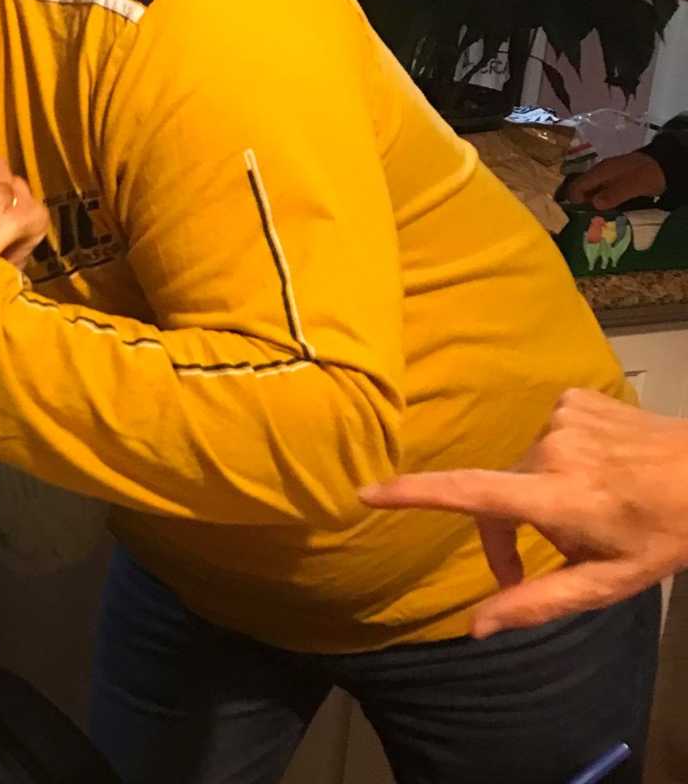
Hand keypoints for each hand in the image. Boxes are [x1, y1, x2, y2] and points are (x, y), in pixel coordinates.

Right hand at [361, 389, 687, 635]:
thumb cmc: (666, 535)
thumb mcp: (611, 582)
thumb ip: (538, 603)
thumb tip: (475, 628)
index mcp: (558, 497)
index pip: (473, 495)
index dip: (416, 495)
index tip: (368, 494)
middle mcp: (551, 449)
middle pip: (500, 493)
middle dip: (516, 528)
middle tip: (562, 552)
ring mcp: (562, 417)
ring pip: (525, 465)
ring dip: (541, 491)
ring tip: (591, 504)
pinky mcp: (573, 398)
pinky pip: (546, 434)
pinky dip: (560, 456)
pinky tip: (597, 467)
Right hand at [560, 151, 665, 209]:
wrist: (665, 164)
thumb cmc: (646, 175)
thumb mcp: (631, 186)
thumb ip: (613, 194)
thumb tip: (594, 204)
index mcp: (600, 172)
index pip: (577, 185)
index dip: (574, 199)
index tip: (579, 214)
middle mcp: (600, 172)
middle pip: (583, 188)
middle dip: (582, 202)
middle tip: (587, 218)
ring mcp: (608, 175)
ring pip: (593, 190)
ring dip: (593, 202)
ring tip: (597, 216)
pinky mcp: (616, 179)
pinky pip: (603, 191)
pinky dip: (603, 199)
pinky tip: (609, 208)